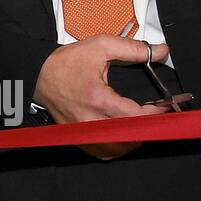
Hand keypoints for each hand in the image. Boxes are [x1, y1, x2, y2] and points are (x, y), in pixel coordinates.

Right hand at [33, 35, 170, 159]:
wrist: (37, 75)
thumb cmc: (65, 63)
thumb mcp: (100, 46)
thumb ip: (133, 49)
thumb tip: (161, 51)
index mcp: (98, 99)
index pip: (138, 116)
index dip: (157, 112)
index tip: (164, 105)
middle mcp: (90, 121)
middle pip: (132, 136)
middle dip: (148, 125)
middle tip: (155, 114)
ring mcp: (83, 133)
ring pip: (120, 149)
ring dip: (134, 138)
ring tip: (140, 124)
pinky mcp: (78, 138)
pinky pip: (104, 153)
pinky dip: (118, 147)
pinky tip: (122, 134)